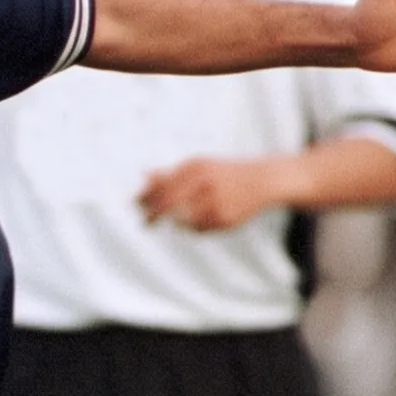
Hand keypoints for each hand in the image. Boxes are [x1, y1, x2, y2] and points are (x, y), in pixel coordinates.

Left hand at [138, 157, 282, 230]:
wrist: (260, 181)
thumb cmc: (221, 173)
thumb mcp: (197, 166)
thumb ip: (170, 172)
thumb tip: (143, 175)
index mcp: (197, 167)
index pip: (162, 184)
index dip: (145, 196)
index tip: (135, 204)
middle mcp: (206, 183)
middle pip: (169, 204)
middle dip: (153, 215)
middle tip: (145, 223)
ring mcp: (216, 201)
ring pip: (183, 221)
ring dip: (178, 222)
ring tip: (186, 216)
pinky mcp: (225, 218)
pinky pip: (199, 229)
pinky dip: (196, 226)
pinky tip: (206, 217)